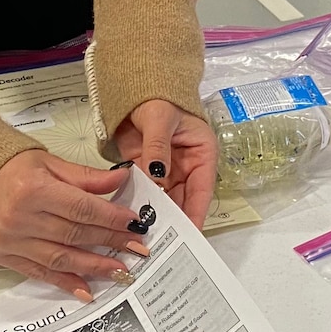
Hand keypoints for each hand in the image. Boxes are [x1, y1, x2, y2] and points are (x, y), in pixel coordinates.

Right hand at [0, 150, 149, 300]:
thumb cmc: (10, 167)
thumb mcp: (48, 162)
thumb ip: (85, 176)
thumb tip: (121, 179)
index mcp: (33, 189)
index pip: (82, 208)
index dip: (110, 218)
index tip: (134, 224)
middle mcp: (21, 218)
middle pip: (75, 234)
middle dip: (110, 242)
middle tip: (137, 248)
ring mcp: (10, 241)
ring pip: (61, 258)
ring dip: (94, 267)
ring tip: (120, 271)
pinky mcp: (3, 257)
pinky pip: (40, 273)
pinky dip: (65, 282)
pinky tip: (86, 289)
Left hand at [113, 98, 217, 229]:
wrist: (135, 87)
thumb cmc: (158, 97)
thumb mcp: (160, 119)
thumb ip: (158, 147)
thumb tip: (157, 175)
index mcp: (202, 155)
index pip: (201, 190)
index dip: (196, 214)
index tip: (190, 236)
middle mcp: (187, 168)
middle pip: (182, 201)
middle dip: (173, 222)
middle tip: (162, 245)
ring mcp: (165, 172)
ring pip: (162, 201)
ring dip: (153, 216)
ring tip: (144, 239)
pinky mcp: (145, 172)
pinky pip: (144, 192)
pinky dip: (137, 205)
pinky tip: (128, 221)